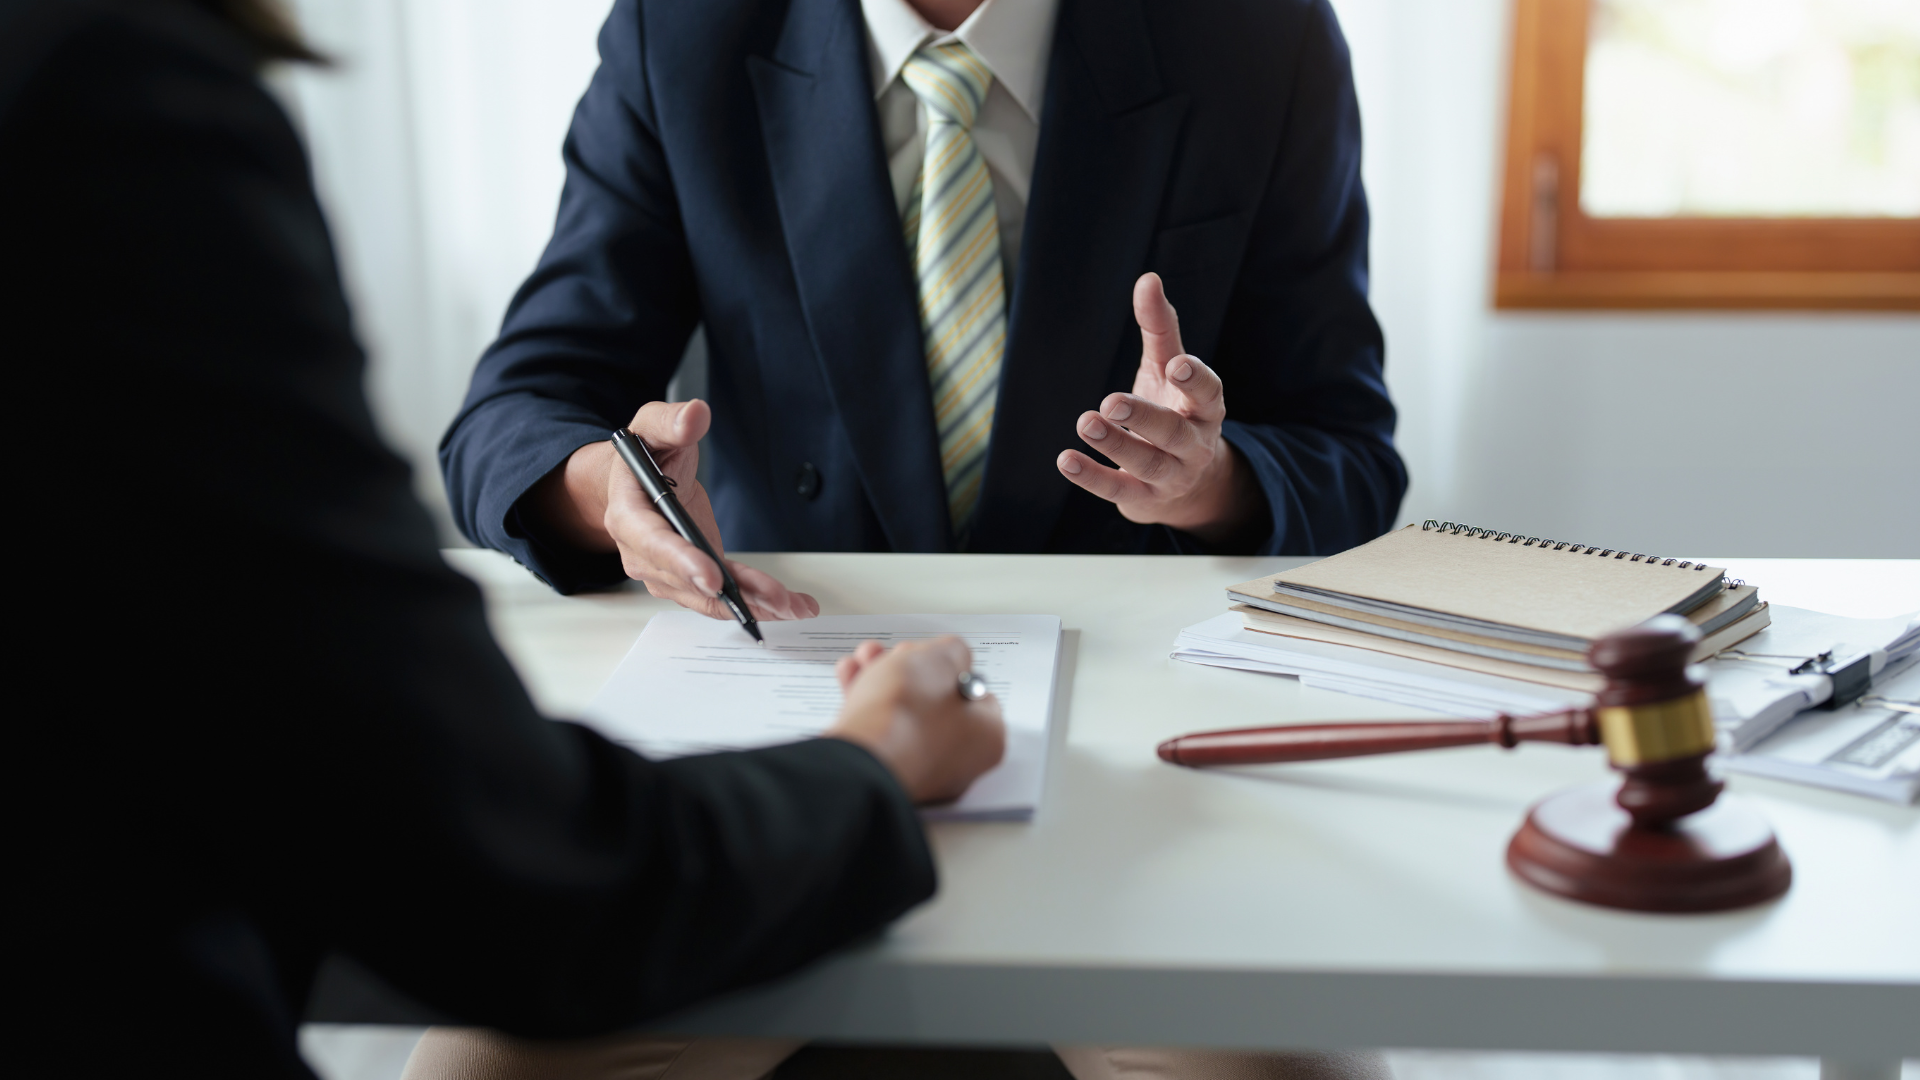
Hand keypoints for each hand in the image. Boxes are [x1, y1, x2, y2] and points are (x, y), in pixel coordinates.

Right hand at [529, 399, 819, 620]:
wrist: (638, 480)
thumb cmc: (645, 454)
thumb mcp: (652, 427)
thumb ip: (671, 422)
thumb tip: (695, 414)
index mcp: (628, 514)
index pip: (653, 542)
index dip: (682, 562)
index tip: (712, 577)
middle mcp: (643, 552)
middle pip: (686, 579)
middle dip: (730, 593)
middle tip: (772, 600)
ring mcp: (668, 571)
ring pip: (708, 596)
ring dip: (752, 604)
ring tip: (792, 607)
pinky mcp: (693, 576)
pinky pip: (724, 594)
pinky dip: (757, 600)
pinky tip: (791, 605)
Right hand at [826, 637, 1005, 803]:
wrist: (859, 758)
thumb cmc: (907, 715)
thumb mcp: (943, 657)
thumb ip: (953, 651)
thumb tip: (949, 656)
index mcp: (984, 738)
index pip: (977, 695)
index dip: (952, 667)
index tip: (934, 654)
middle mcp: (956, 762)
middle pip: (934, 702)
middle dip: (909, 670)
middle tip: (895, 654)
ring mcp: (918, 771)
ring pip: (902, 714)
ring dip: (882, 680)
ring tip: (866, 658)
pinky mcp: (884, 774)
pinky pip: (879, 732)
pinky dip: (866, 704)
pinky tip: (852, 678)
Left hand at [1056, 273, 1255, 545]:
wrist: (1184, 482)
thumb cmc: (1174, 409)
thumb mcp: (1167, 369)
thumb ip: (1160, 328)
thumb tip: (1148, 279)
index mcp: (1205, 408)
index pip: (1209, 393)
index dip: (1196, 380)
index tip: (1177, 366)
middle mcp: (1193, 444)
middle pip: (1173, 432)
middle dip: (1145, 417)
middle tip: (1112, 401)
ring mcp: (1170, 475)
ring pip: (1146, 462)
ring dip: (1115, 444)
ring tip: (1086, 422)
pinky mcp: (1142, 497)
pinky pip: (1117, 489)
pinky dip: (1092, 476)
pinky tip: (1066, 459)